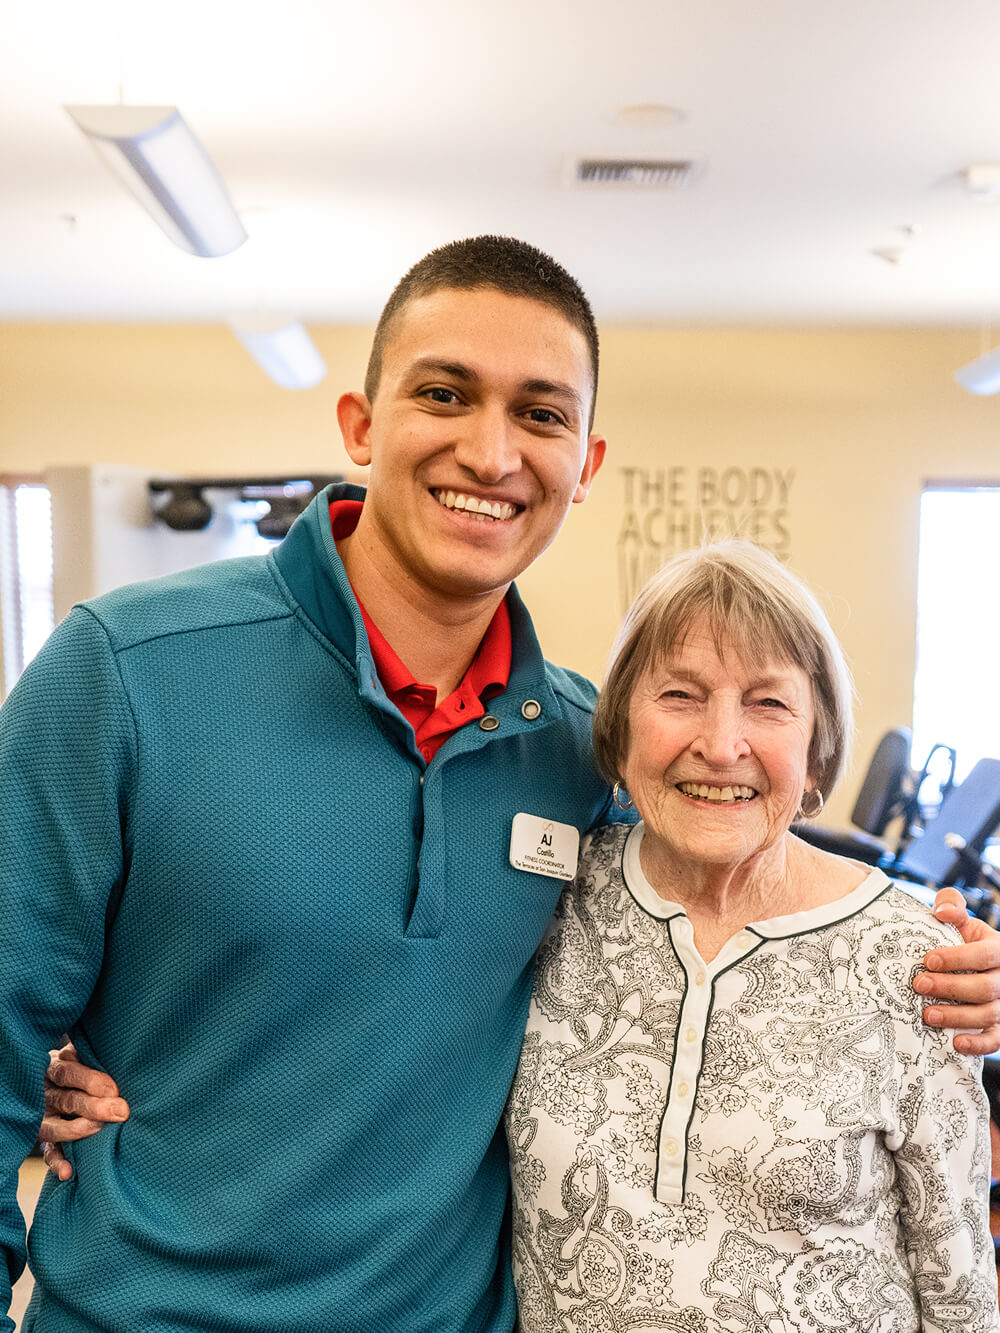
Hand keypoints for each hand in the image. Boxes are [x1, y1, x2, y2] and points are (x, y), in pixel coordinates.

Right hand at [38, 1043, 129, 1180]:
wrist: (58, 1078)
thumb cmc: (84, 1063)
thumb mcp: (86, 1054)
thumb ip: (97, 1056)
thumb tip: (127, 1058)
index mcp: (55, 1067)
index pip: (67, 1073)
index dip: (89, 1081)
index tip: (114, 1089)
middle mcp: (45, 1093)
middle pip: (66, 1100)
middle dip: (93, 1106)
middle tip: (120, 1111)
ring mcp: (42, 1118)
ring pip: (53, 1127)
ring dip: (75, 1131)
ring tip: (97, 1130)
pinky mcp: (43, 1139)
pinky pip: (47, 1152)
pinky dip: (57, 1162)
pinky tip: (69, 1172)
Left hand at [912, 888, 999, 1054]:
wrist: (980, 966)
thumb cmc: (967, 943)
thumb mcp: (964, 922)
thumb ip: (952, 905)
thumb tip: (941, 911)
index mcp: (998, 950)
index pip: (983, 955)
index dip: (956, 958)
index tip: (928, 960)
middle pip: (984, 987)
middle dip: (950, 987)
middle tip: (919, 984)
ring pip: (988, 1014)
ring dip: (957, 1017)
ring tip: (927, 1014)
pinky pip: (995, 1040)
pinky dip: (978, 1044)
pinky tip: (956, 1043)